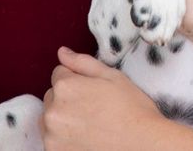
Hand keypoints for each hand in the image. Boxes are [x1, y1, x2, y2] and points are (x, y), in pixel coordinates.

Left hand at [40, 47, 162, 149]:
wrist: (142, 144)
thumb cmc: (132, 109)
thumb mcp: (112, 76)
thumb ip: (83, 62)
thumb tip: (62, 52)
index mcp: (65, 86)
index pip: (59, 74)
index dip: (78, 79)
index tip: (93, 91)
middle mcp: (52, 111)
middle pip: (52, 97)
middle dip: (67, 99)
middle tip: (94, 108)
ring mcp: (51, 135)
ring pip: (50, 119)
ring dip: (63, 119)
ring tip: (90, 125)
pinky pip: (53, 139)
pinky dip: (64, 138)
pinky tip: (85, 138)